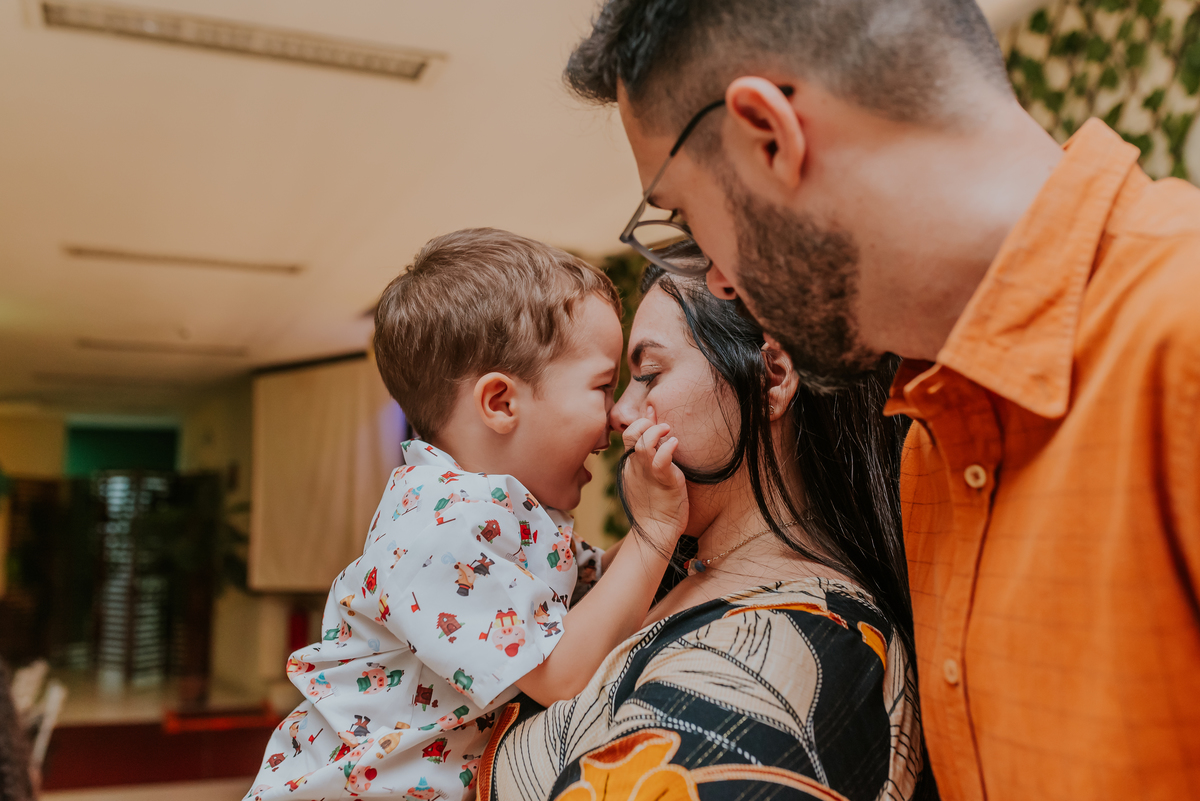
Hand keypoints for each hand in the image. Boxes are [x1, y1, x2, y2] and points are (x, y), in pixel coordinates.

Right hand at [620, 406, 687, 550]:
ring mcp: (648, 473)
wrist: (655, 531)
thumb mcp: (645, 477)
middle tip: (661, 426)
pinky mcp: (664, 480)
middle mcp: (636, 465)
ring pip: (645, 443)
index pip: (629, 434)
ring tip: (668, 431)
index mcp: (630, 464)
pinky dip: (668, 448)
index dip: (640, 422)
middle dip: (644, 423)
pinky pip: (662, 460)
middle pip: (631, 433)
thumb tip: (656, 437)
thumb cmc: (654, 505)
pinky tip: (675, 443)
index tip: (654, 420)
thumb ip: (649, 455)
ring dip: (657, 432)